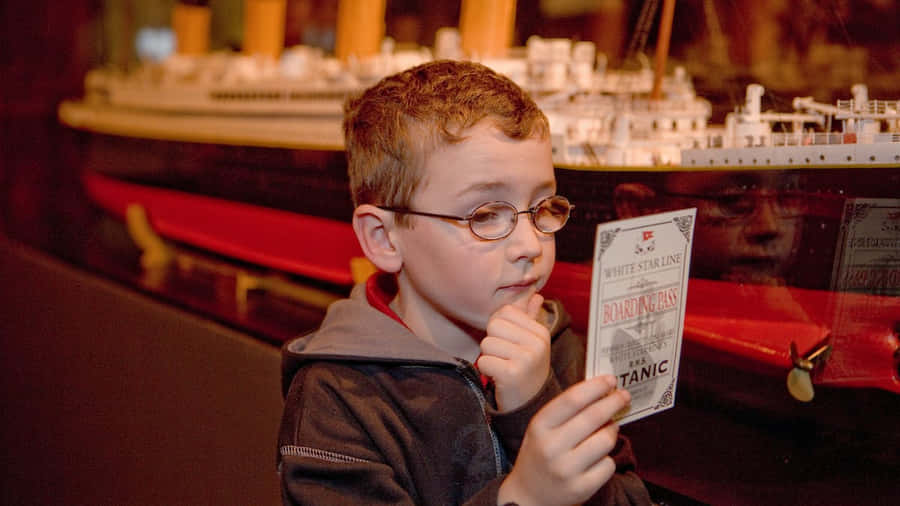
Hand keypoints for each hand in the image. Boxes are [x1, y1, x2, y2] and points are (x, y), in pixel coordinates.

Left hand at [477, 293, 548, 411]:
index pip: (505, 311)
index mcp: (540, 332)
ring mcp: (526, 359)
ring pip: (486, 343)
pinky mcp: (512, 374)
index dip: (499, 326)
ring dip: (489, 357)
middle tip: (504, 357)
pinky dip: (486, 370)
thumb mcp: (532, 343)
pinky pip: (484, 361)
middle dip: (492, 342)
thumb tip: (535, 295)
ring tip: (502, 367)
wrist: (530, 404)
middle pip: (494, 325)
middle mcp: (537, 343)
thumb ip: (530, 317)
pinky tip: (499, 377)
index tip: (508, 342)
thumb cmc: (526, 369)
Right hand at [497, 375, 630, 505]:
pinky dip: (607, 458)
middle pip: (593, 417)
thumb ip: (567, 410)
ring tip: (609, 429)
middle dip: (613, 402)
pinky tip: (598, 458)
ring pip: (605, 441)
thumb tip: (603, 391)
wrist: (528, 496)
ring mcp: (566, 470)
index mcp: (539, 426)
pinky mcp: (581, 488)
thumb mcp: (542, 428)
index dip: (596, 387)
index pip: (573, 399)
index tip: (610, 380)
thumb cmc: (540, 453)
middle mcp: (551, 447)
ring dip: (611, 431)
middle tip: (623, 395)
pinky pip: (608, 465)